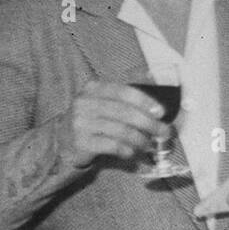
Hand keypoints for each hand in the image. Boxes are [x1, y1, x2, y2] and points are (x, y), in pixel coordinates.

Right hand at [55, 80, 170, 169]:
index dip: (144, 101)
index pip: (123, 91)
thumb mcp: (105, 100)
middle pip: (125, 112)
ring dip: (141, 139)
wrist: (63, 140)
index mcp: (94, 88)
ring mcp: (80, 123)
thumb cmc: (93, 119)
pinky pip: (112, 146)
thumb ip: (126, 92)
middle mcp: (85, 103)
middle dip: (149, 123)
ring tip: (150, 145)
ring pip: (121, 131)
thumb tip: (153, 77)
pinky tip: (133, 152)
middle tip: (165, 132)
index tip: (161, 112)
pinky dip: (127, 150)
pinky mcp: (81, 142)